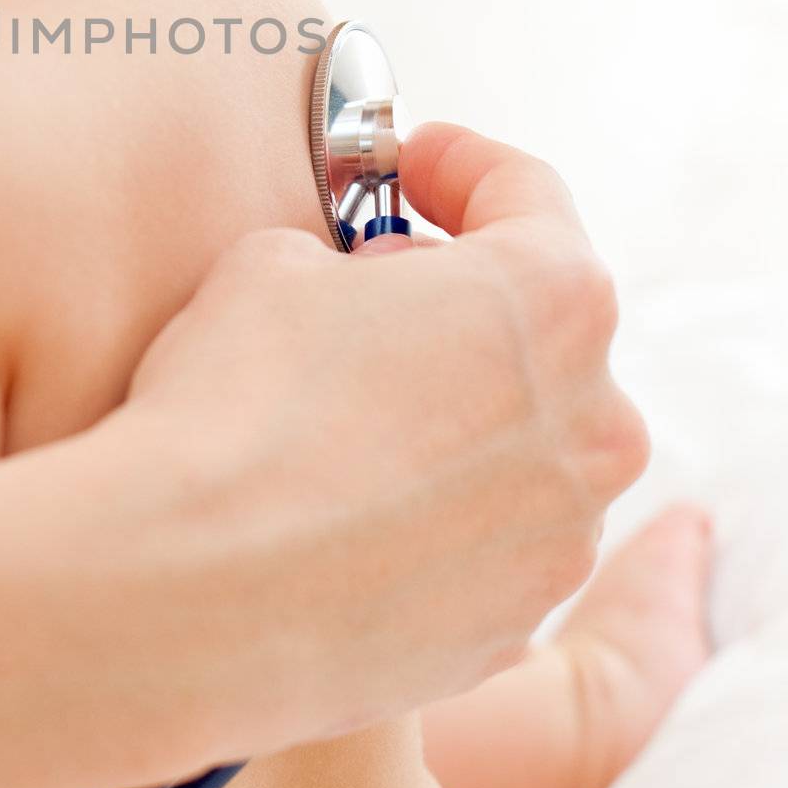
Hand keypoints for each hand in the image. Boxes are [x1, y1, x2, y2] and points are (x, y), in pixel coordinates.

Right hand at [119, 121, 648, 746]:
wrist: (194, 590)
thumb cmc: (240, 408)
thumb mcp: (278, 261)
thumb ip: (358, 265)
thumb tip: (367, 297)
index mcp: (554, 299)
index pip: (528, 192)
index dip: (460, 164)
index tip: (415, 163)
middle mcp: (592, 420)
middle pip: (539, 327)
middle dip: (460, 298)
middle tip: (370, 289)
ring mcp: (560, 535)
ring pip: (518, 439)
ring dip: (454, 408)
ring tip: (346, 410)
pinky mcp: (512, 624)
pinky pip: (484, 532)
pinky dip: (434, 505)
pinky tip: (344, 499)